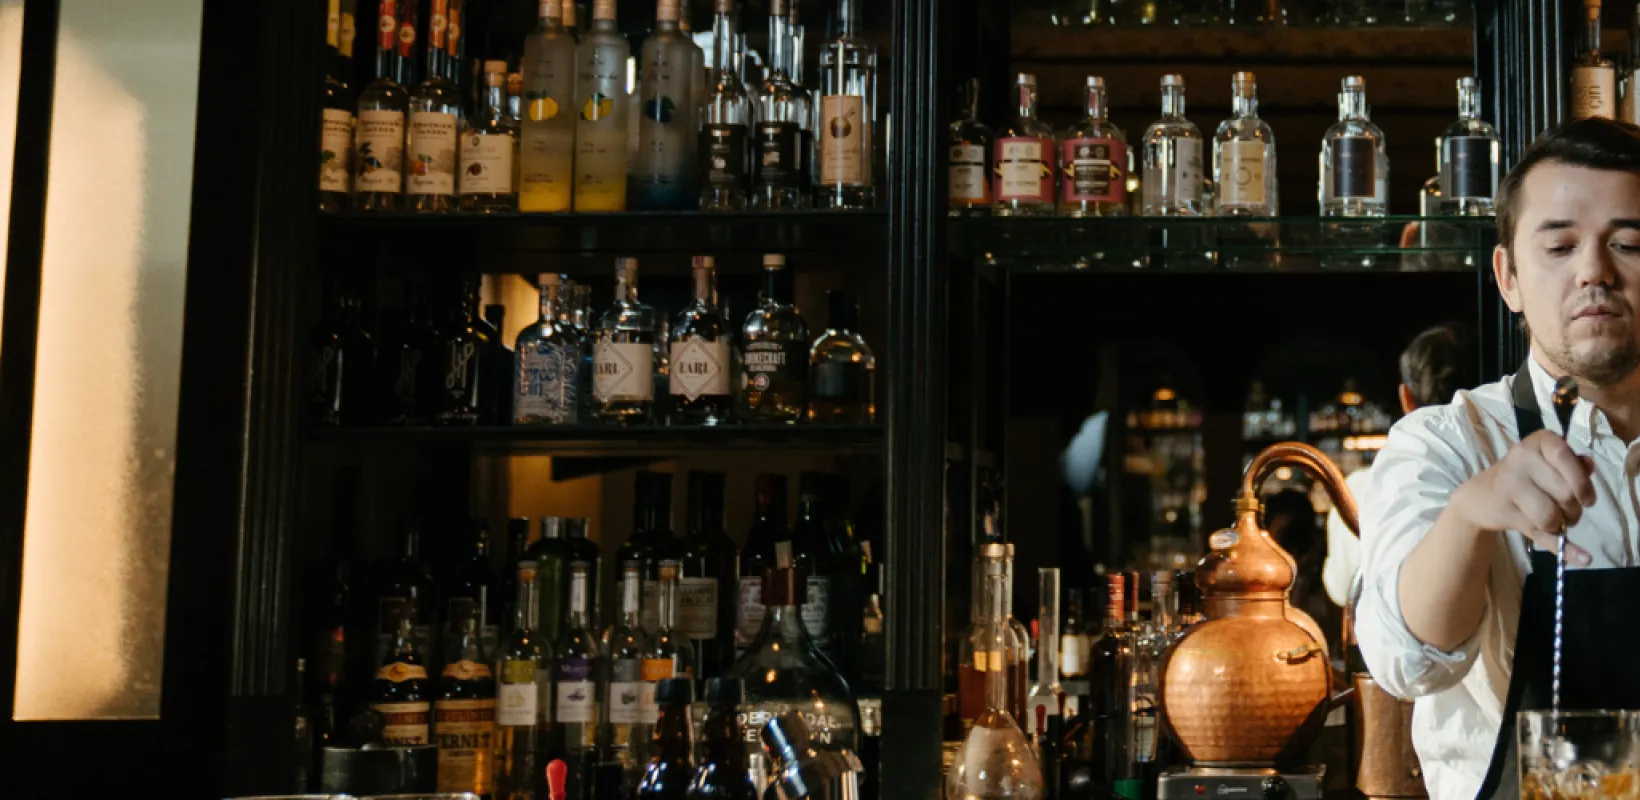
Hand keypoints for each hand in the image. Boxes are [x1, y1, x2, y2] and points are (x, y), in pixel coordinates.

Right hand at [1451, 429, 1596, 564]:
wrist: (1479, 496)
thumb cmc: (1524, 478)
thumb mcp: (1549, 466)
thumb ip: (1573, 466)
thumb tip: (1590, 466)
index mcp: (1540, 442)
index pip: (1567, 458)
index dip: (1583, 483)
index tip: (1587, 500)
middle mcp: (1521, 457)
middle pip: (1565, 493)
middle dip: (1574, 510)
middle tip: (1568, 512)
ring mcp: (1509, 482)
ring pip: (1551, 516)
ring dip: (1561, 525)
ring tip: (1556, 522)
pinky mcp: (1504, 509)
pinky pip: (1540, 532)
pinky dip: (1563, 548)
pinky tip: (1580, 556)